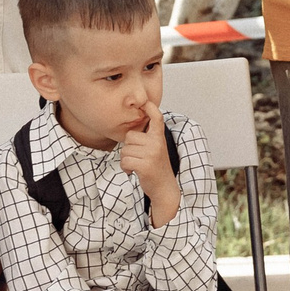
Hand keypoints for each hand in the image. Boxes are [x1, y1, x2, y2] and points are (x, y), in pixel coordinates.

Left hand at [117, 106, 178, 222]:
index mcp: (159, 137)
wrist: (165, 188)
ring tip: (137, 165)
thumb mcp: (156, 149)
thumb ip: (148, 138)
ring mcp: (152, 154)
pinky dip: (125, 168)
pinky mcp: (145, 165)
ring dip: (126, 160)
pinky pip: (125, 160)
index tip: (145, 101)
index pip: (156, 118)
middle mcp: (157, 143)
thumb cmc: (156, 168)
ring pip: (125, 149)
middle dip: (129, 148)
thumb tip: (133, 130)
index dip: (151, 108)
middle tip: (139, 158)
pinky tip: (133, 171)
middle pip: (129, 137)